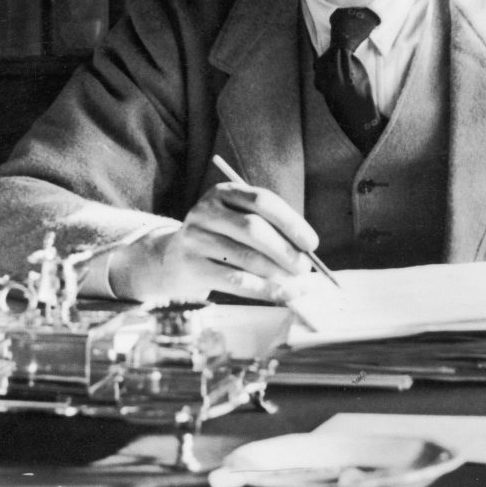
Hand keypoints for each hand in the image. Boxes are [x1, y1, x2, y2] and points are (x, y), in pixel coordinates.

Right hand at [109, 183, 318, 303]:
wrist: (172, 257)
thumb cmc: (220, 238)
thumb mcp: (238, 221)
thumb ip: (269, 230)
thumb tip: (307, 254)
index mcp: (223, 192)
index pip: (262, 200)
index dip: (291, 222)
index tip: (312, 244)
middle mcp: (206, 210)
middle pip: (254, 229)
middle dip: (285, 251)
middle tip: (305, 269)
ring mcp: (195, 237)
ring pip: (245, 257)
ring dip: (277, 274)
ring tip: (296, 284)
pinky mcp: (191, 265)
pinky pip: (234, 280)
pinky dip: (263, 289)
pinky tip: (281, 294)